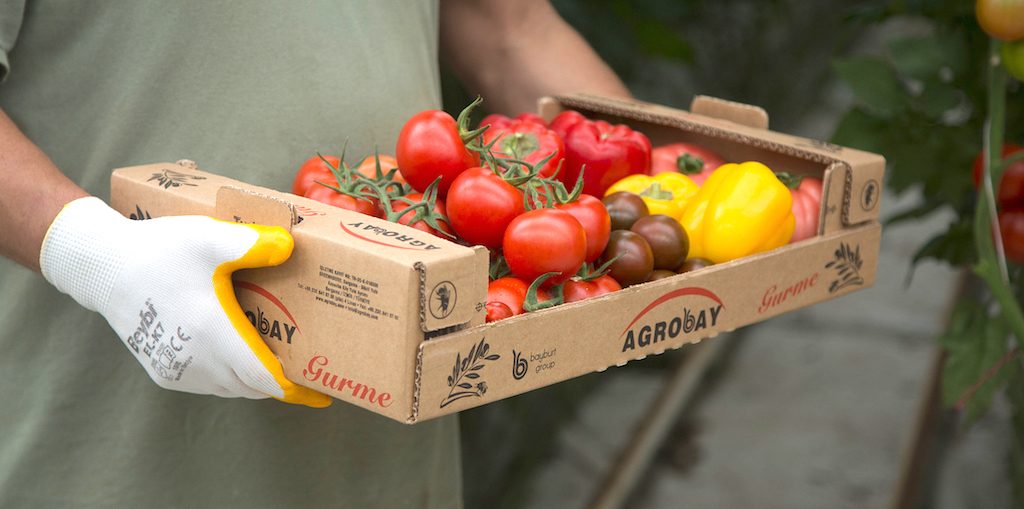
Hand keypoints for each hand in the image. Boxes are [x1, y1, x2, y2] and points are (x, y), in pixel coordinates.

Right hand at [39, 197, 330, 407]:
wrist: (102, 267)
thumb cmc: (158, 251)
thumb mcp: (208, 238)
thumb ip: (252, 243)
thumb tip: (290, 247)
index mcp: (212, 333)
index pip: (263, 377)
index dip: (295, 389)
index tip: (322, 395)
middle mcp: (196, 360)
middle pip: (252, 385)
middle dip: (282, 383)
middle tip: (309, 372)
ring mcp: (177, 370)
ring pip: (231, 387)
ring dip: (255, 380)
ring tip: (280, 363)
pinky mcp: (163, 371)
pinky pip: (210, 384)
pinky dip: (231, 377)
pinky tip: (241, 356)